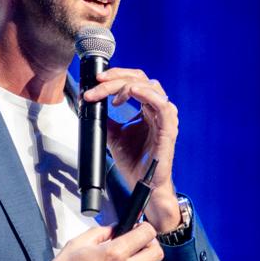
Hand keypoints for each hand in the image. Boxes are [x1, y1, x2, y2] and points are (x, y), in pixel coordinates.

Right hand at [14, 221, 162, 260]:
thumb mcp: (80, 242)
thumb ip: (103, 232)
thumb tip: (116, 228)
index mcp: (114, 254)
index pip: (147, 234)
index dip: (145, 227)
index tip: (140, 227)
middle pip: (157, 254)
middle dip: (150, 244)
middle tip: (139, 242)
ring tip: (132, 258)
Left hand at [82, 68, 181, 232]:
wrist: (142, 184)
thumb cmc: (134, 162)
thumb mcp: (113, 135)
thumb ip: (105, 118)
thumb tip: (90, 104)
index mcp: (147, 108)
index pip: (133, 81)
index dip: (114, 78)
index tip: (95, 82)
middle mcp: (157, 110)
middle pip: (140, 79)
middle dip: (117, 77)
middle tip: (98, 82)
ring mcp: (165, 118)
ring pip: (149, 87)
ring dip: (126, 84)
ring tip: (108, 92)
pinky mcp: (169, 129)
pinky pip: (162, 104)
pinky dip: (146, 94)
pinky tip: (131, 91)